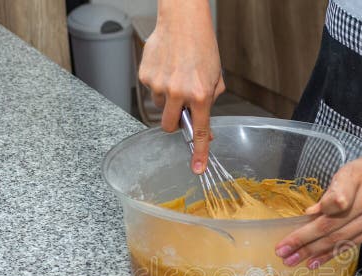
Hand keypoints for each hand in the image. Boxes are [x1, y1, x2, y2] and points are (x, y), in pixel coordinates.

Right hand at [138, 0, 224, 173]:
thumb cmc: (202, 48)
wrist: (183, 22)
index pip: (200, 131)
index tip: (197, 168)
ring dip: (167, 99)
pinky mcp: (146, 76)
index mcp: (201, 95)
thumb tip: (206, 128)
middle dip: (175, 122)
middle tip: (181, 108)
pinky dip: (158, 85)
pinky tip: (166, 69)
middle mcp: (180, 92)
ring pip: (160, 107)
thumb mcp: (216, 78)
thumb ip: (210, 103)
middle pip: (170, 126)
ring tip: (176, 77)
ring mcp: (160, 85)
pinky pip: (151, 91)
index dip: (199, 153)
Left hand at [275, 147, 361, 268]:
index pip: (331, 211)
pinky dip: (331, 254)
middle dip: (304, 244)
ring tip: (292, 262)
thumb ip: (334, 189)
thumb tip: (311, 212)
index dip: (308, 227)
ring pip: (340, 241)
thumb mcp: (355, 167)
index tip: (288, 235)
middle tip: (282, 254)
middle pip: (332, 229)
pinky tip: (315, 262)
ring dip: (314, 253)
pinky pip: (350, 244)